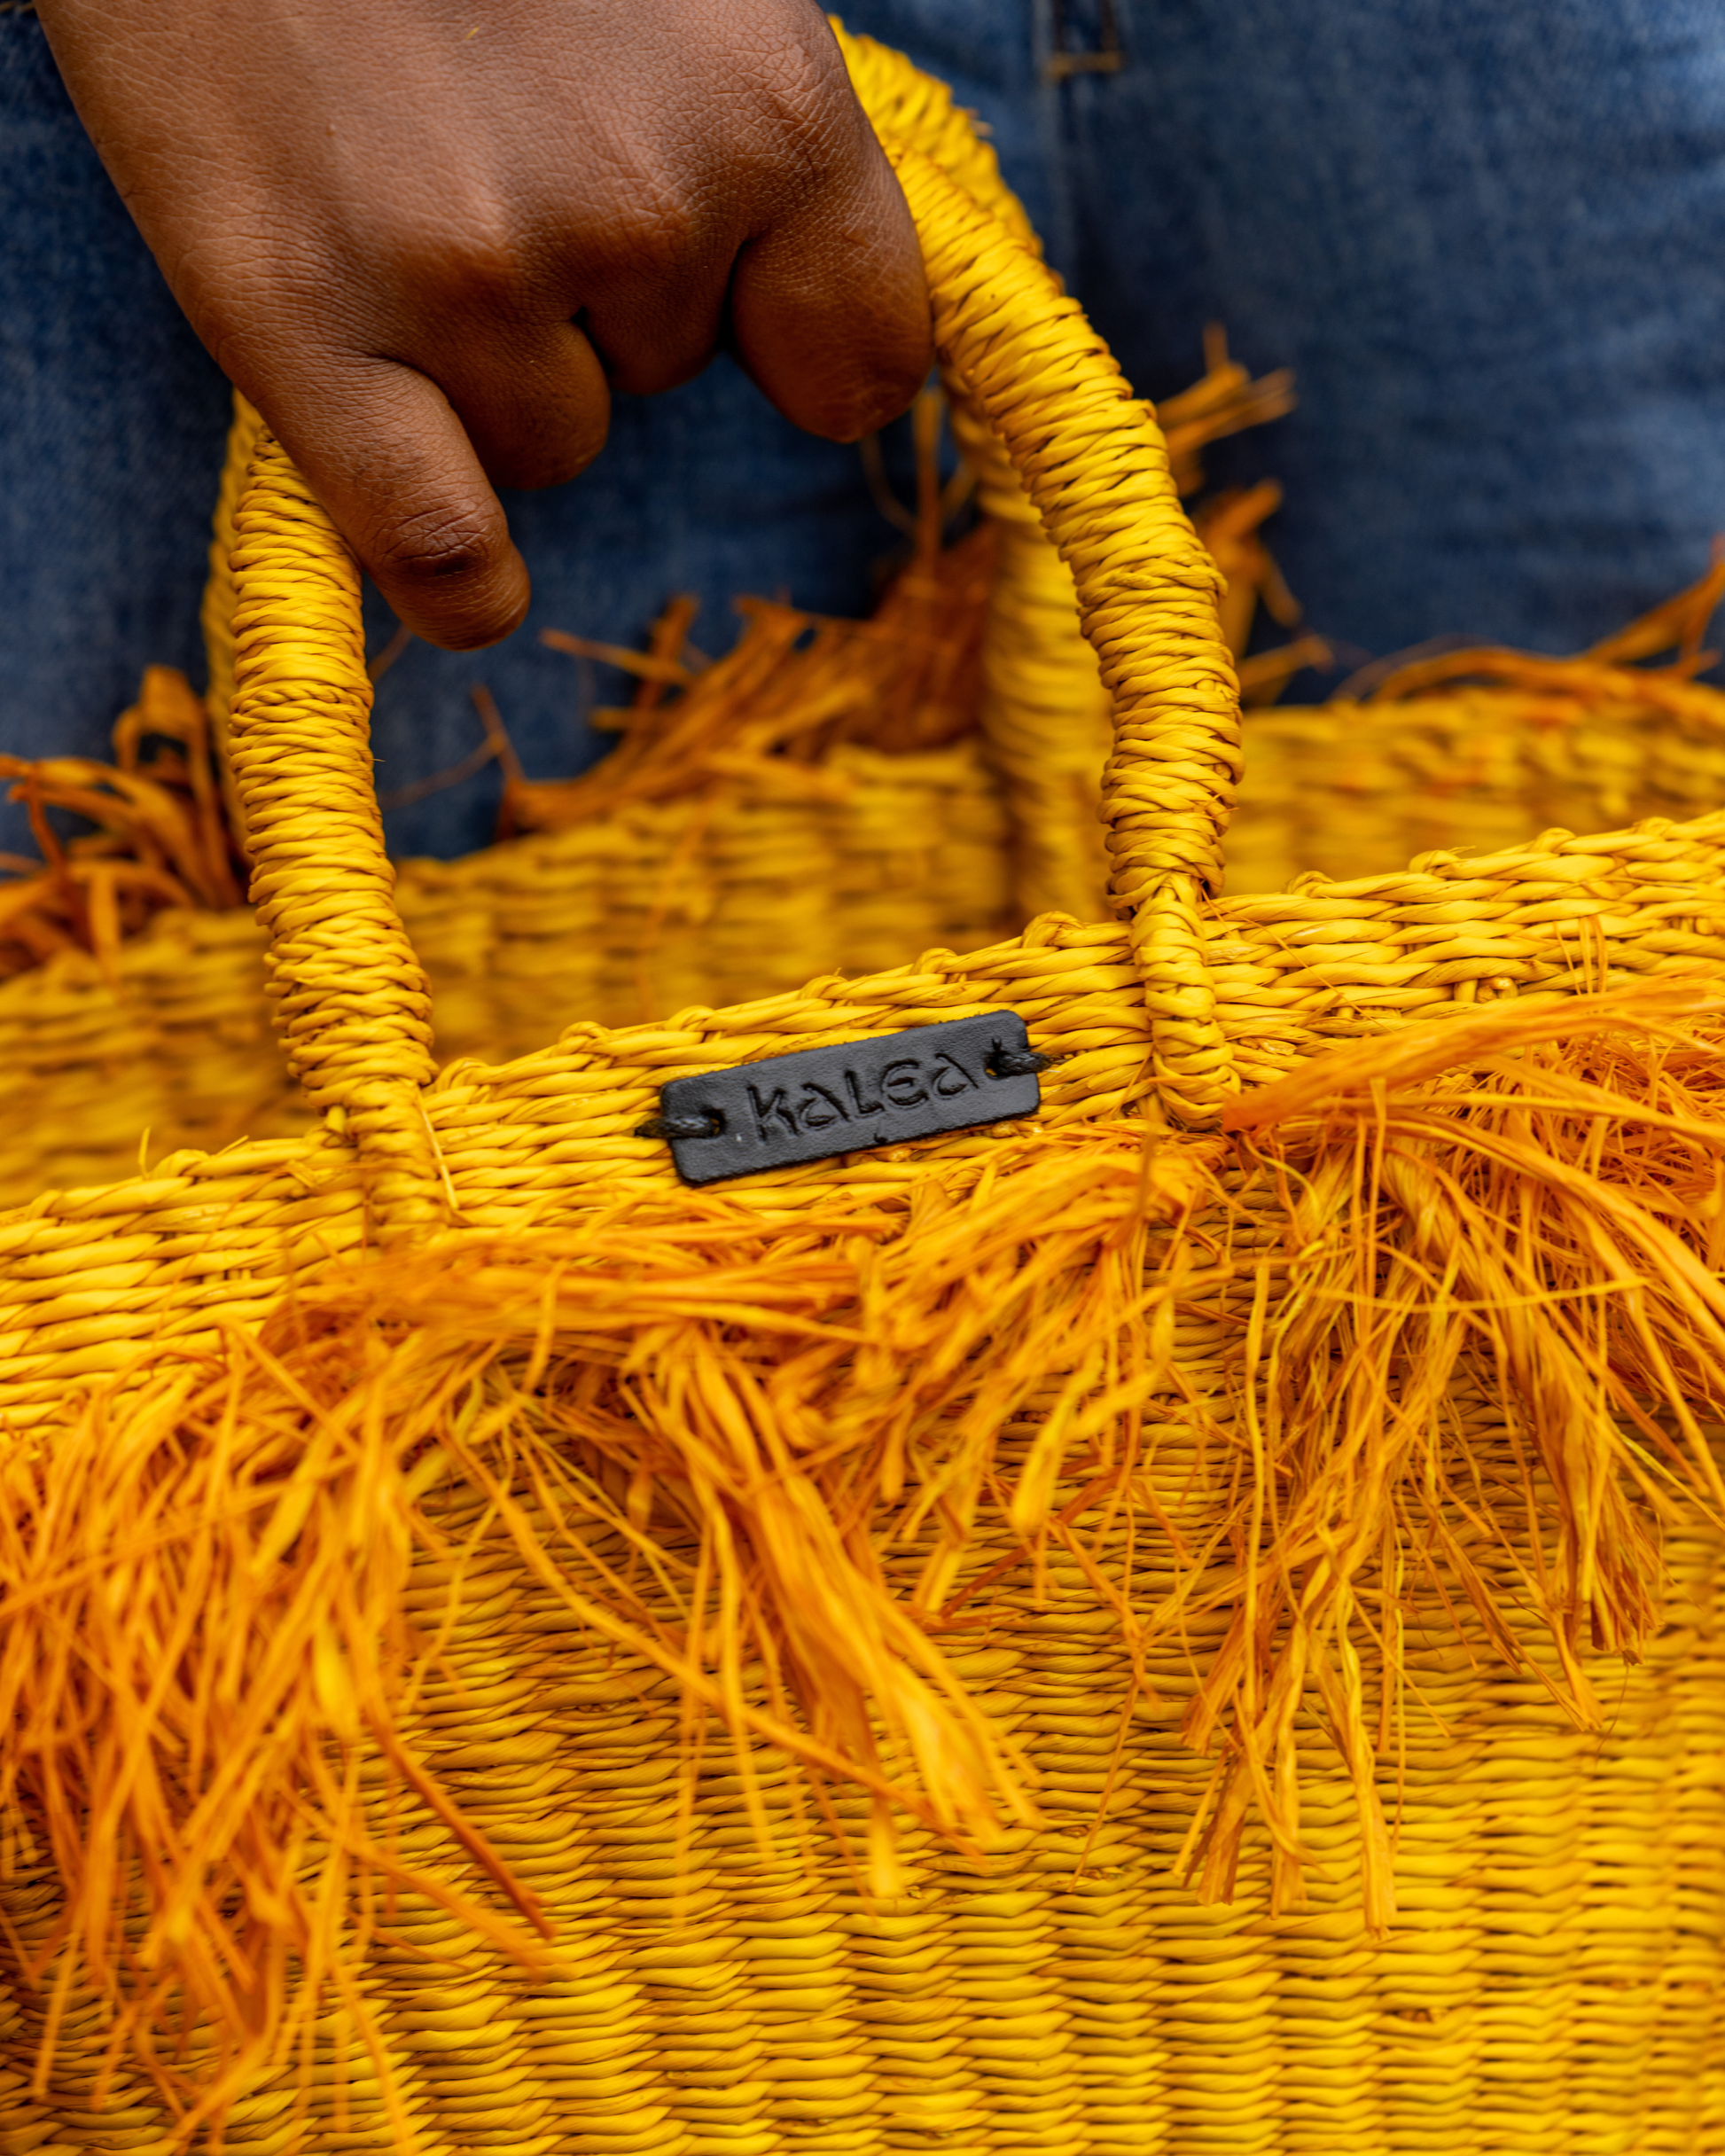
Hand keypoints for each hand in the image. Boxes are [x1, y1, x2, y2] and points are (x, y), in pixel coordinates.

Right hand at [38, 0, 930, 648]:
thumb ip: (743, 126)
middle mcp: (642, 205)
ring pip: (544, 445)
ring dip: (486, 370)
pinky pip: (439, 548)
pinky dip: (459, 577)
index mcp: (769, 99)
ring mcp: (470, 274)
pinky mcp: (302, 324)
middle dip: (598, 302)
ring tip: (388, 194)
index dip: (796, 342)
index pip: (862, 349)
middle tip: (482, 144)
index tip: (757, 331)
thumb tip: (791, 294)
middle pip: (666, 377)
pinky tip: (464, 564)